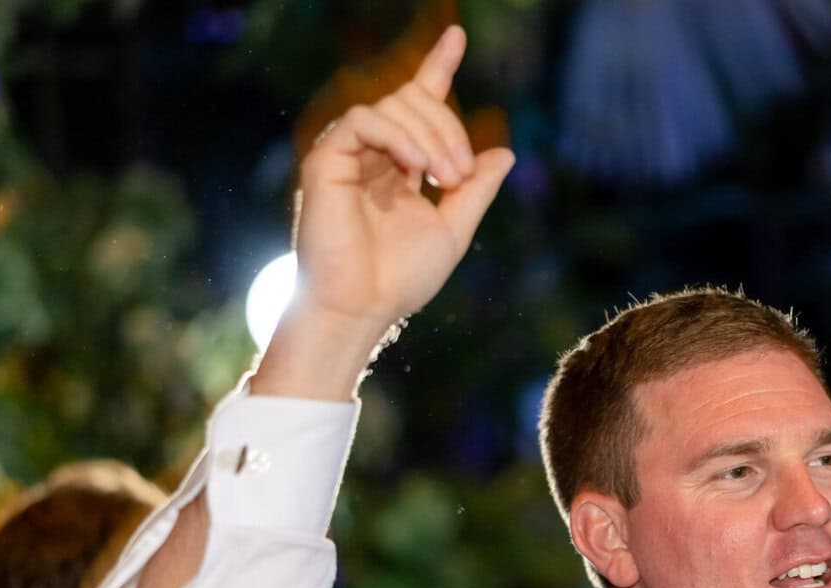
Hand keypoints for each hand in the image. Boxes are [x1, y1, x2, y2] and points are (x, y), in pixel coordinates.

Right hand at [257, 25, 513, 397]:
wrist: (362, 307)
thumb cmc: (401, 279)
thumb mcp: (453, 230)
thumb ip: (475, 191)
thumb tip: (503, 154)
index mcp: (400, 164)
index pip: (418, 104)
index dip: (437, 68)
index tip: (457, 36)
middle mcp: (373, 153)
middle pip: (415, 102)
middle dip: (449, 128)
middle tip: (460, 174)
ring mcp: (348, 154)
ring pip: (393, 106)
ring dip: (431, 135)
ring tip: (445, 177)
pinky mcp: (327, 160)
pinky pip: (365, 120)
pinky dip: (398, 136)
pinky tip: (419, 166)